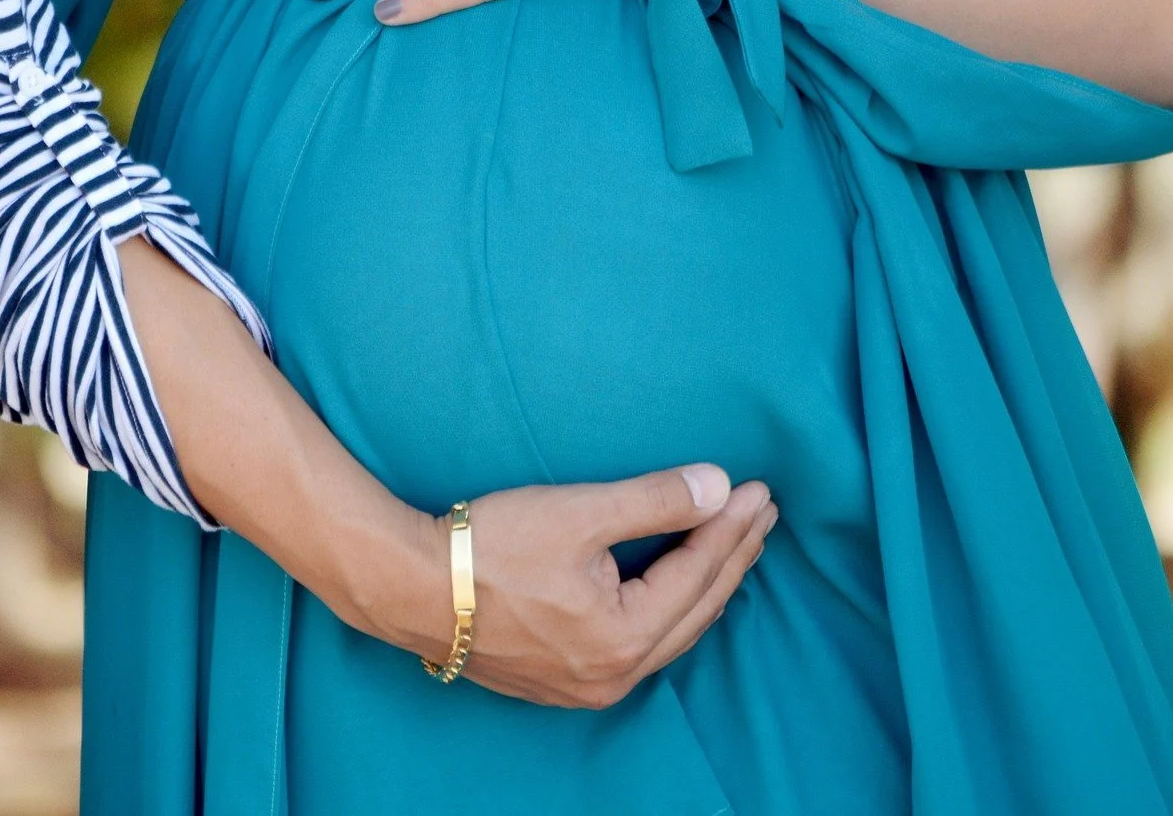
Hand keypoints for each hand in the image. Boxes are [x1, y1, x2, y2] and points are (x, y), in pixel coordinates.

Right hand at [432, 467, 776, 709]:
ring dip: (706, 587)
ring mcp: (587, 685)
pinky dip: (671, 612)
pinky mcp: (562, 681)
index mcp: (624, 635)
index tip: (760, 490)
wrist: (410, 587)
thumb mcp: (578, 512)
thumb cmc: (489, 546)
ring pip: (671, 634)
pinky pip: (641, 648)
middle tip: (762, 515)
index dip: (732, 527)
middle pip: (696, 609)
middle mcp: (614, 675)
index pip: (698, 571)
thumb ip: (655, 500)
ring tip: (734, 547)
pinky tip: (678, 592)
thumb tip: (720, 486)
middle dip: (733, 557)